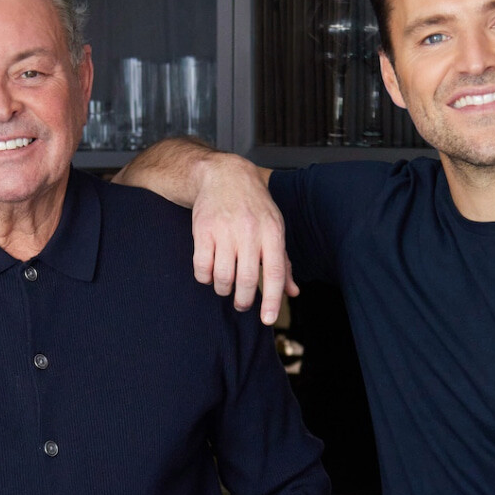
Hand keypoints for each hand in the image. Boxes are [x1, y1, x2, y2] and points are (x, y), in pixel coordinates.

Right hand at [190, 156, 298, 323]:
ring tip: (225, 286)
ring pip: (222, 277)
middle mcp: (249, 231)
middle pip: (246, 280)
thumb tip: (293, 293)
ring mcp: (224, 230)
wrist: (224, 175)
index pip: (275, 272)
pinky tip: (209, 273)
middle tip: (242, 304)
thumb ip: (283, 262)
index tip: (267, 320)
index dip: (271, 299)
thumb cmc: (254, 206)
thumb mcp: (275, 228)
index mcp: (272, 232)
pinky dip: (204, 278)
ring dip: (223, 290)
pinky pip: (201, 267)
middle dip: (243, 301)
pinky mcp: (202, 230)